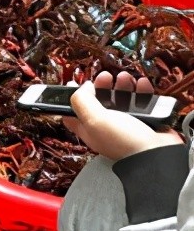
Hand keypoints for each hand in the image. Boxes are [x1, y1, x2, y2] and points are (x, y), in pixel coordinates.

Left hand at [63, 71, 181, 160]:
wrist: (158, 153)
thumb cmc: (124, 141)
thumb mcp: (94, 119)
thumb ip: (82, 100)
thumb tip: (82, 87)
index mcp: (88, 128)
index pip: (73, 112)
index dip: (72, 97)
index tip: (75, 83)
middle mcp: (105, 126)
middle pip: (98, 100)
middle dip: (101, 85)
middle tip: (106, 77)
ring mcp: (126, 122)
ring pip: (121, 97)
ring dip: (122, 84)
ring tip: (126, 78)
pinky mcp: (144, 119)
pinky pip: (141, 100)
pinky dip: (141, 90)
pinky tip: (141, 85)